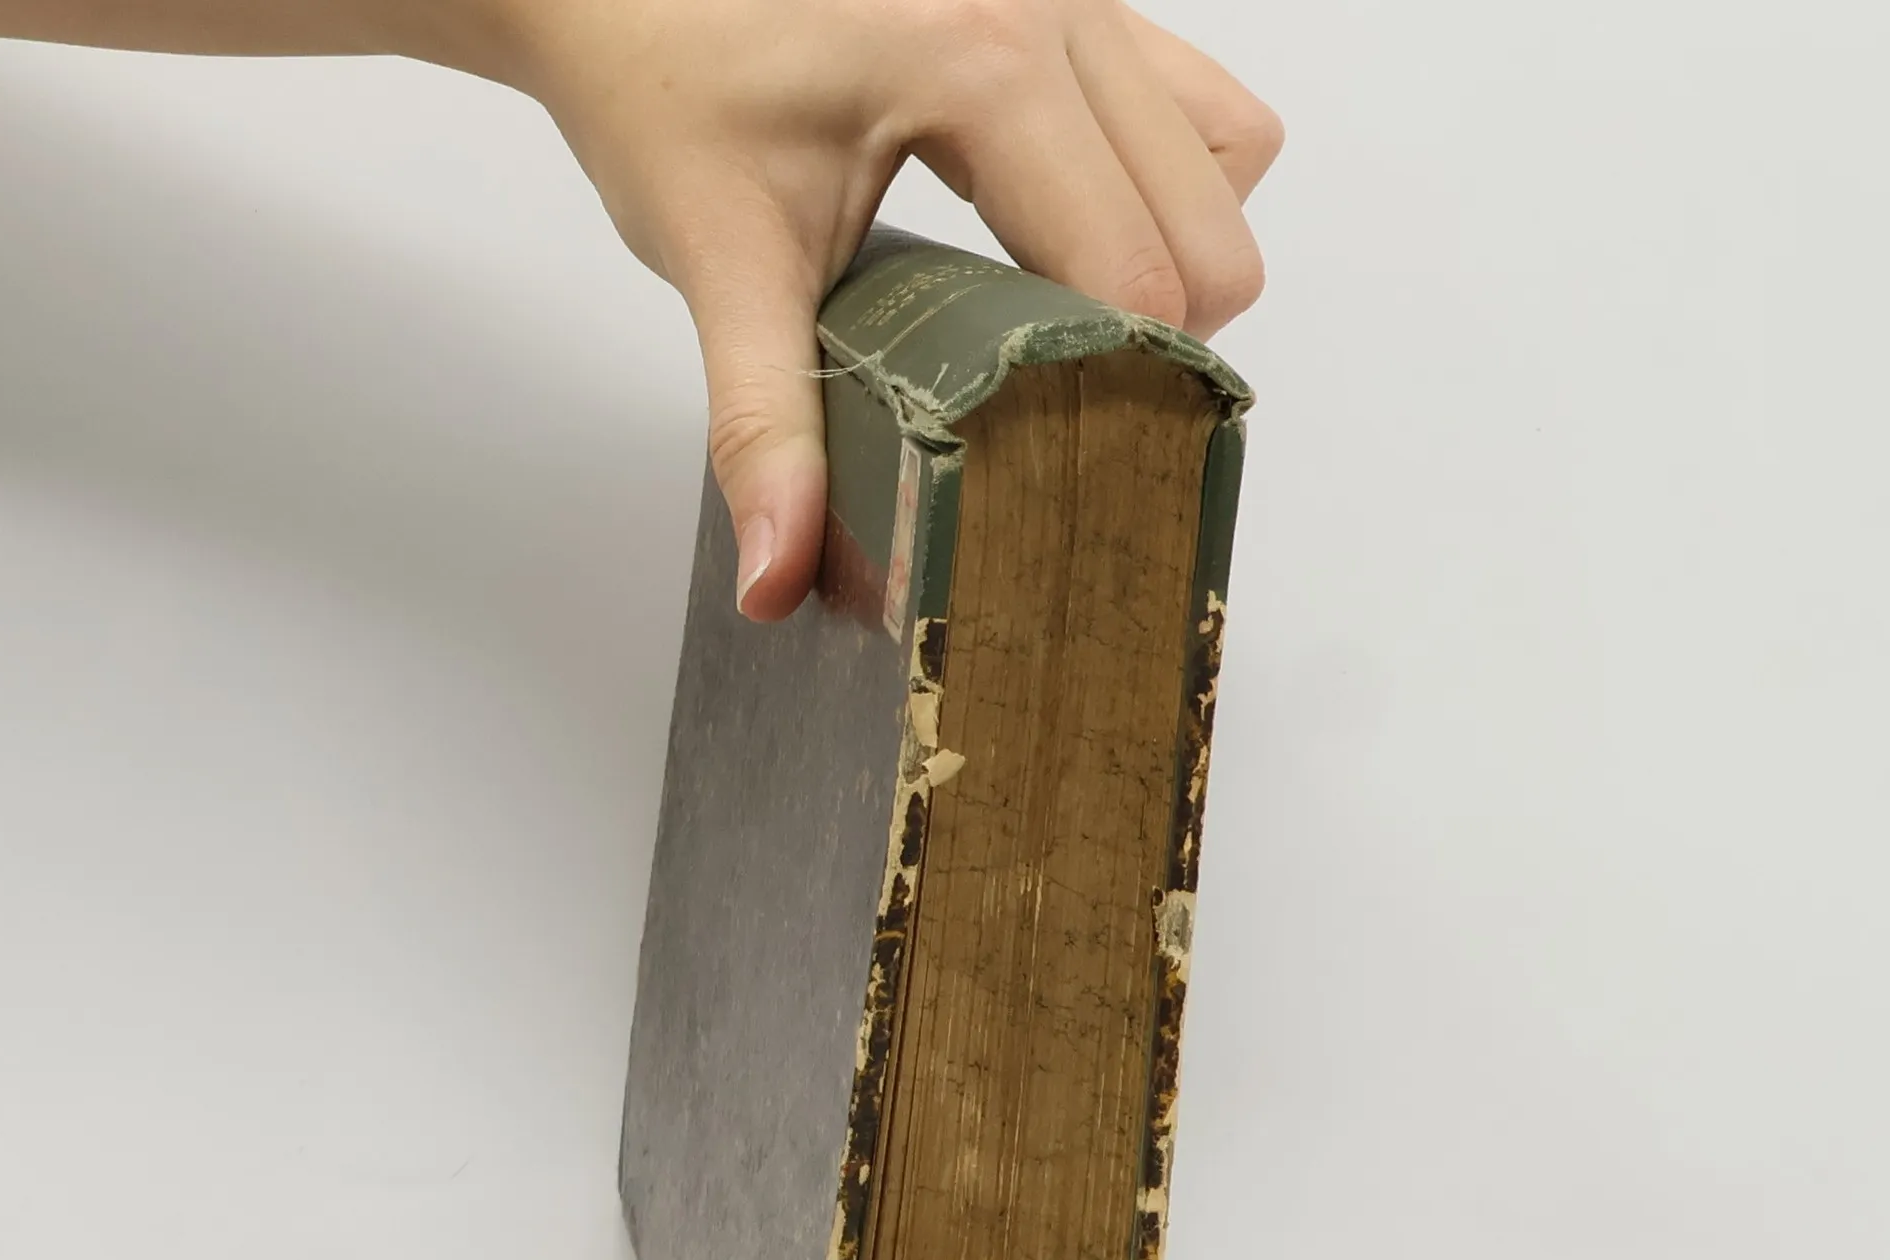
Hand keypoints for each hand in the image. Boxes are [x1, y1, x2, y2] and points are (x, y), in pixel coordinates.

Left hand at [517, 0, 1281, 617]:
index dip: (1117, 389)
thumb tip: (779, 572)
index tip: (1057, 454)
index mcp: (983, 64)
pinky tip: (1069, 227)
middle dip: (1154, 340)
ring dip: (1175, 256)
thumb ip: (764, 422)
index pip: (1136, 274)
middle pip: (1209, 230)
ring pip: (1227, 156)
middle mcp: (1055, 6)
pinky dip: (1167, 180)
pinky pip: (1193, 98)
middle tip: (1053, 396)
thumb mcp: (719, 259)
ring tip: (1069, 315)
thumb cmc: (662, 85)